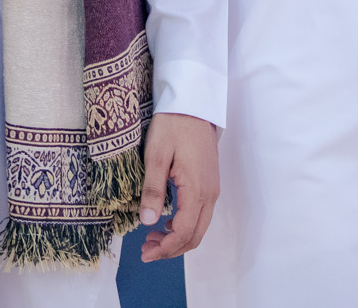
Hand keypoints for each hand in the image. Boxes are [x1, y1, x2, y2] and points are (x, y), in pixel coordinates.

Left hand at [138, 112, 218, 261]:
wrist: (193, 104)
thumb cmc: (173, 126)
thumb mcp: (156, 156)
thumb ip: (153, 190)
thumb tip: (148, 222)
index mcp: (196, 189)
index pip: (184, 232)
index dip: (165, 249)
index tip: (145, 253)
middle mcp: (210, 194)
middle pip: (195, 236)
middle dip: (171, 249)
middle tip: (145, 250)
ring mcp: (212, 188)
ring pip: (199, 227)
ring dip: (178, 238)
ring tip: (152, 238)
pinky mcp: (210, 183)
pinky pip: (201, 215)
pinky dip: (185, 226)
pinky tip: (167, 222)